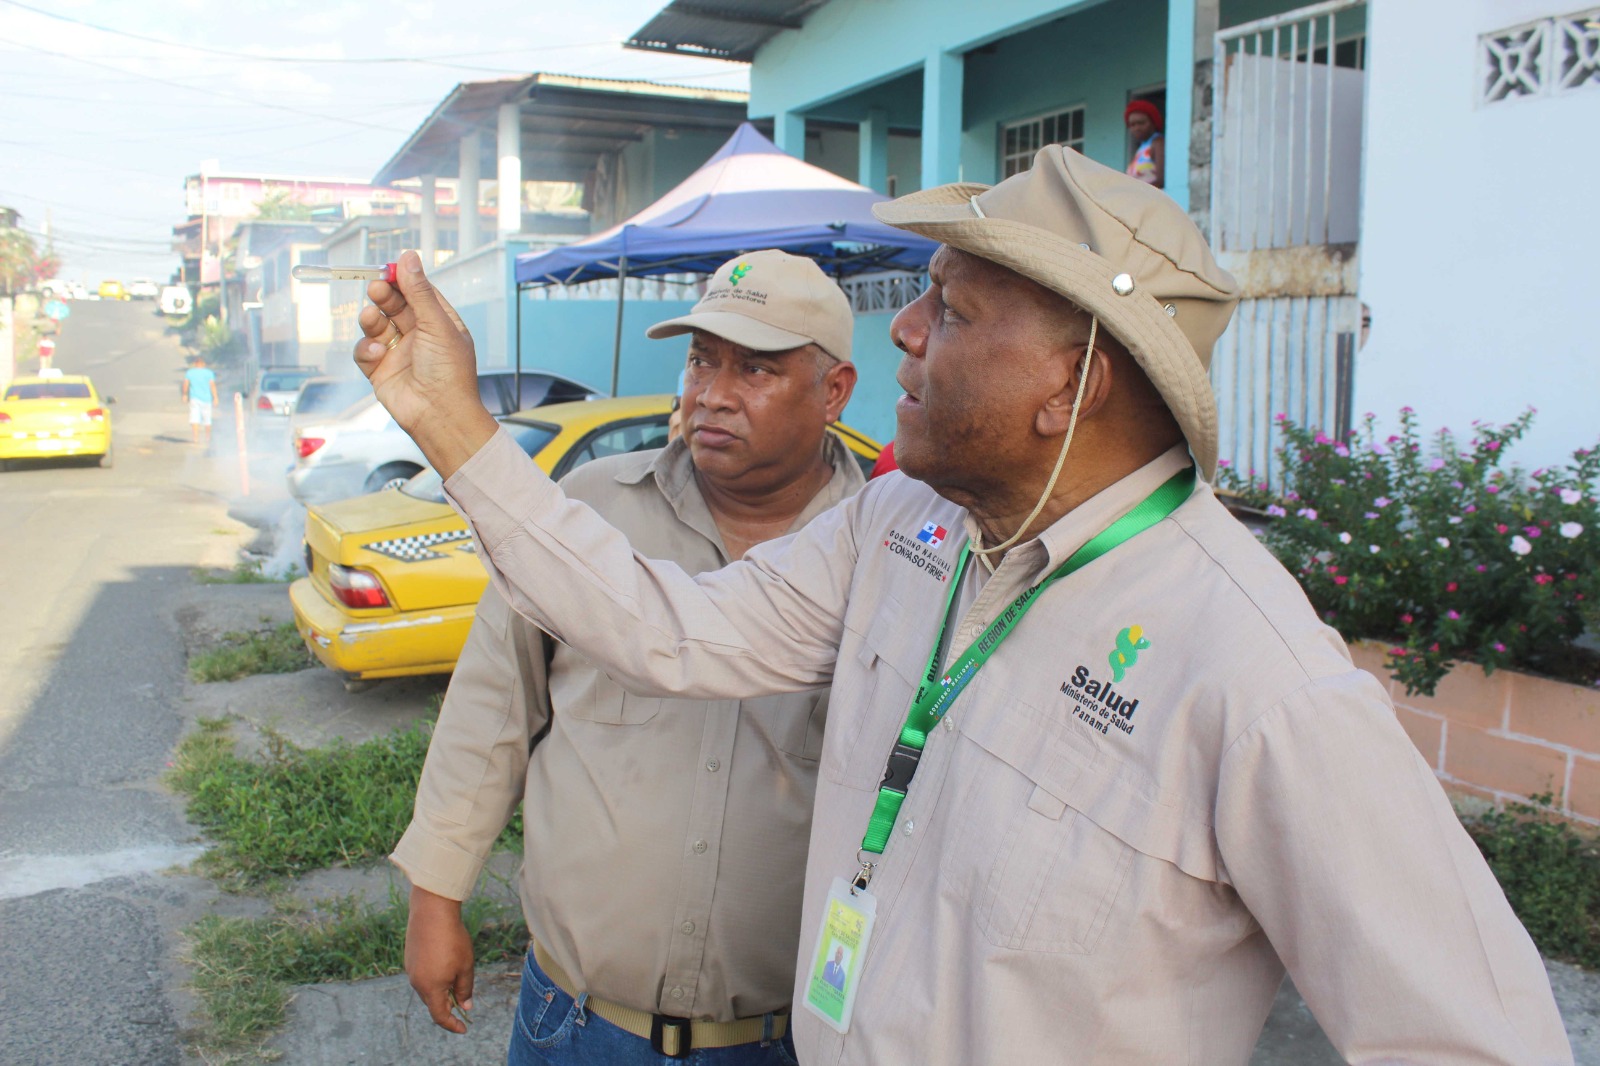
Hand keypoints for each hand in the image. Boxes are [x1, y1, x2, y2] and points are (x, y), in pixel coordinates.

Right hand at [353, 249, 499, 478]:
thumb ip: (419, 292)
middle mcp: (419, 336)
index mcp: (440, 323)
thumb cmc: (448, 372)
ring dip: (371, 319)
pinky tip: (377, 352)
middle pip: (394, 305)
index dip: (403, 279)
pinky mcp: (380, 370)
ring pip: (376, 325)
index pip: (418, 292)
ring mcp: (399, 352)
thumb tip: (408, 258)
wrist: (439, 414)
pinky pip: (365, 351)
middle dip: (383, 295)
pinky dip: (366, 349)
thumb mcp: (437, 325)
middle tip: (375, 287)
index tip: (389, 268)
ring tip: (371, 317)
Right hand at [404, 884, 475, 1034]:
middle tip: (464, 1004)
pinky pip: (422, 975)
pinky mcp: (410, 958)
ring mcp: (411, 969)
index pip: (440, 1016)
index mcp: (430, 988)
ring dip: (441, 990)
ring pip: (427, 988)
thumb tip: (465, 1005)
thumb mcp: (465, 966)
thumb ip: (465, 989)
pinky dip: (434, 978)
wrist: (432, 912)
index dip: (452, 1025)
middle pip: (432, 1003)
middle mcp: (417, 982)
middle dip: (447, 1006)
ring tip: (457, 981)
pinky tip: (445, 964)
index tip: (463, 1028)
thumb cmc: (452, 939)